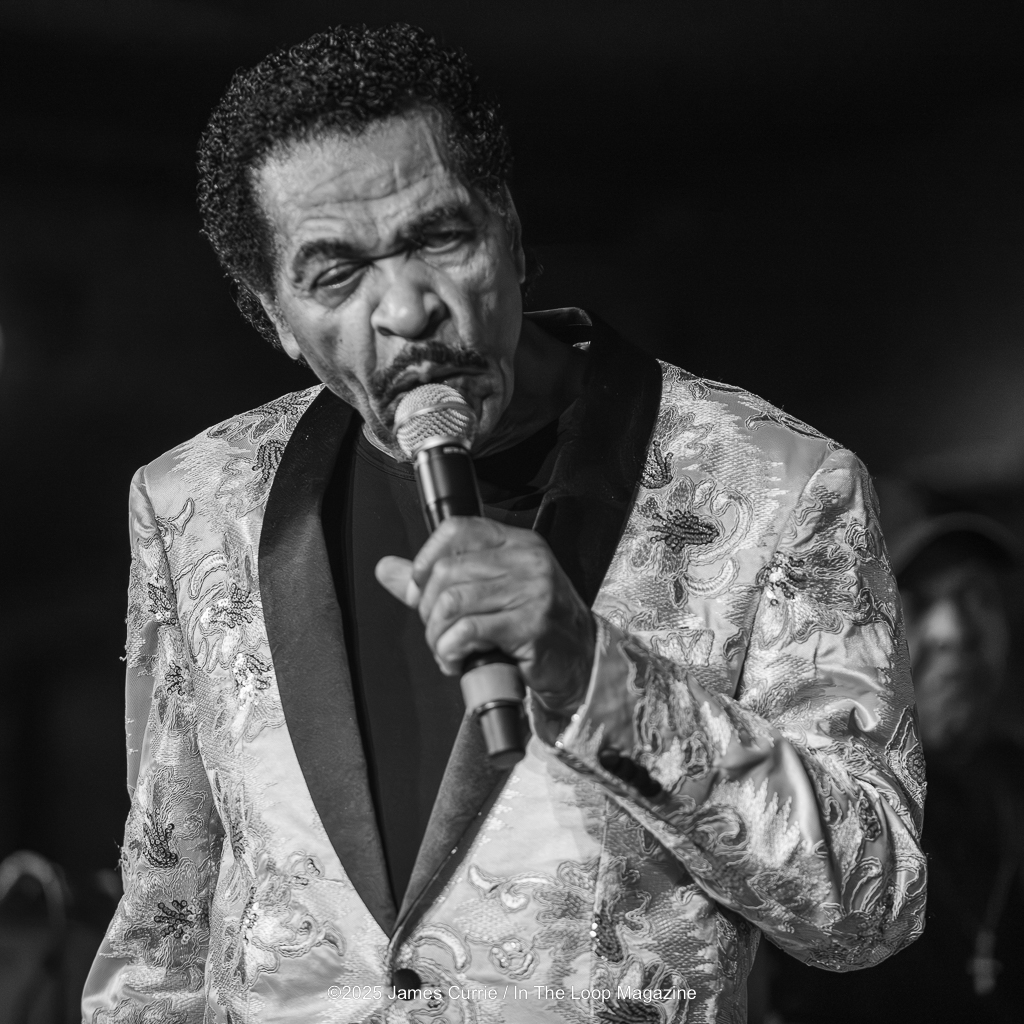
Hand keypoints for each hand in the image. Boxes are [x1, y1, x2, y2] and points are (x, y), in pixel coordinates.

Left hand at [375, 517, 594, 715]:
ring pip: (453, 602)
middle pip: (448, 571)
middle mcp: (527, 560)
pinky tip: (457, 660)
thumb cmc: (534, 625)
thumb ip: (436, 580)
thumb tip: (387, 569)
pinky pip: (469, 631)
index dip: (425, 557)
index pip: (458, 529)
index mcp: (516, 543)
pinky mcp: (531, 625)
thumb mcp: (490, 592)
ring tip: (445, 650)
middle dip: (428, 609)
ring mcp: (532, 591)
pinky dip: (451, 650)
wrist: (581, 660)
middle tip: (436, 632)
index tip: (418, 587)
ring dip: (437, 636)